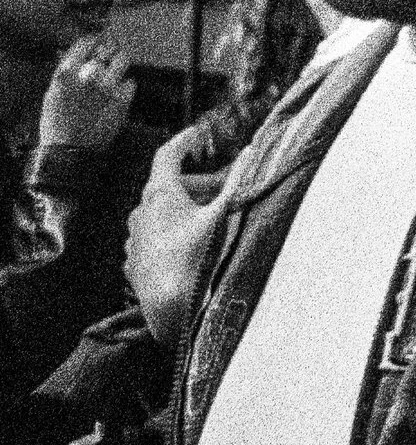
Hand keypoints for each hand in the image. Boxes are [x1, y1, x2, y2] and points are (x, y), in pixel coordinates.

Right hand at [38, 36, 133, 150]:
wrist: (68, 151)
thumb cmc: (56, 123)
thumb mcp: (52, 94)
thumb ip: (65, 73)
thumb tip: (77, 54)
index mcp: (66, 73)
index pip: (86, 42)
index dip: (95, 39)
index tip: (99, 40)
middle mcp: (87, 76)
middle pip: (108, 48)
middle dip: (111, 49)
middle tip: (112, 53)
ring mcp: (107, 87)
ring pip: (123, 60)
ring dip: (121, 63)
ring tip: (117, 71)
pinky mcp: (122, 100)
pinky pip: (130, 83)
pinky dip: (126, 87)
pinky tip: (118, 95)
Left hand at [125, 123, 234, 347]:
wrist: (170, 310)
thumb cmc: (197, 258)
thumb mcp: (225, 214)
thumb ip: (239, 180)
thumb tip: (252, 150)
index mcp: (160, 195)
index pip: (168, 155)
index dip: (185, 141)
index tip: (199, 134)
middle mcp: (141, 212)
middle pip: (169, 186)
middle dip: (199, 183)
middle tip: (226, 189)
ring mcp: (134, 239)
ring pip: (161, 213)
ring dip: (187, 209)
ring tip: (213, 219)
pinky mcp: (135, 262)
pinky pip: (155, 237)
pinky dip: (174, 232)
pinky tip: (194, 246)